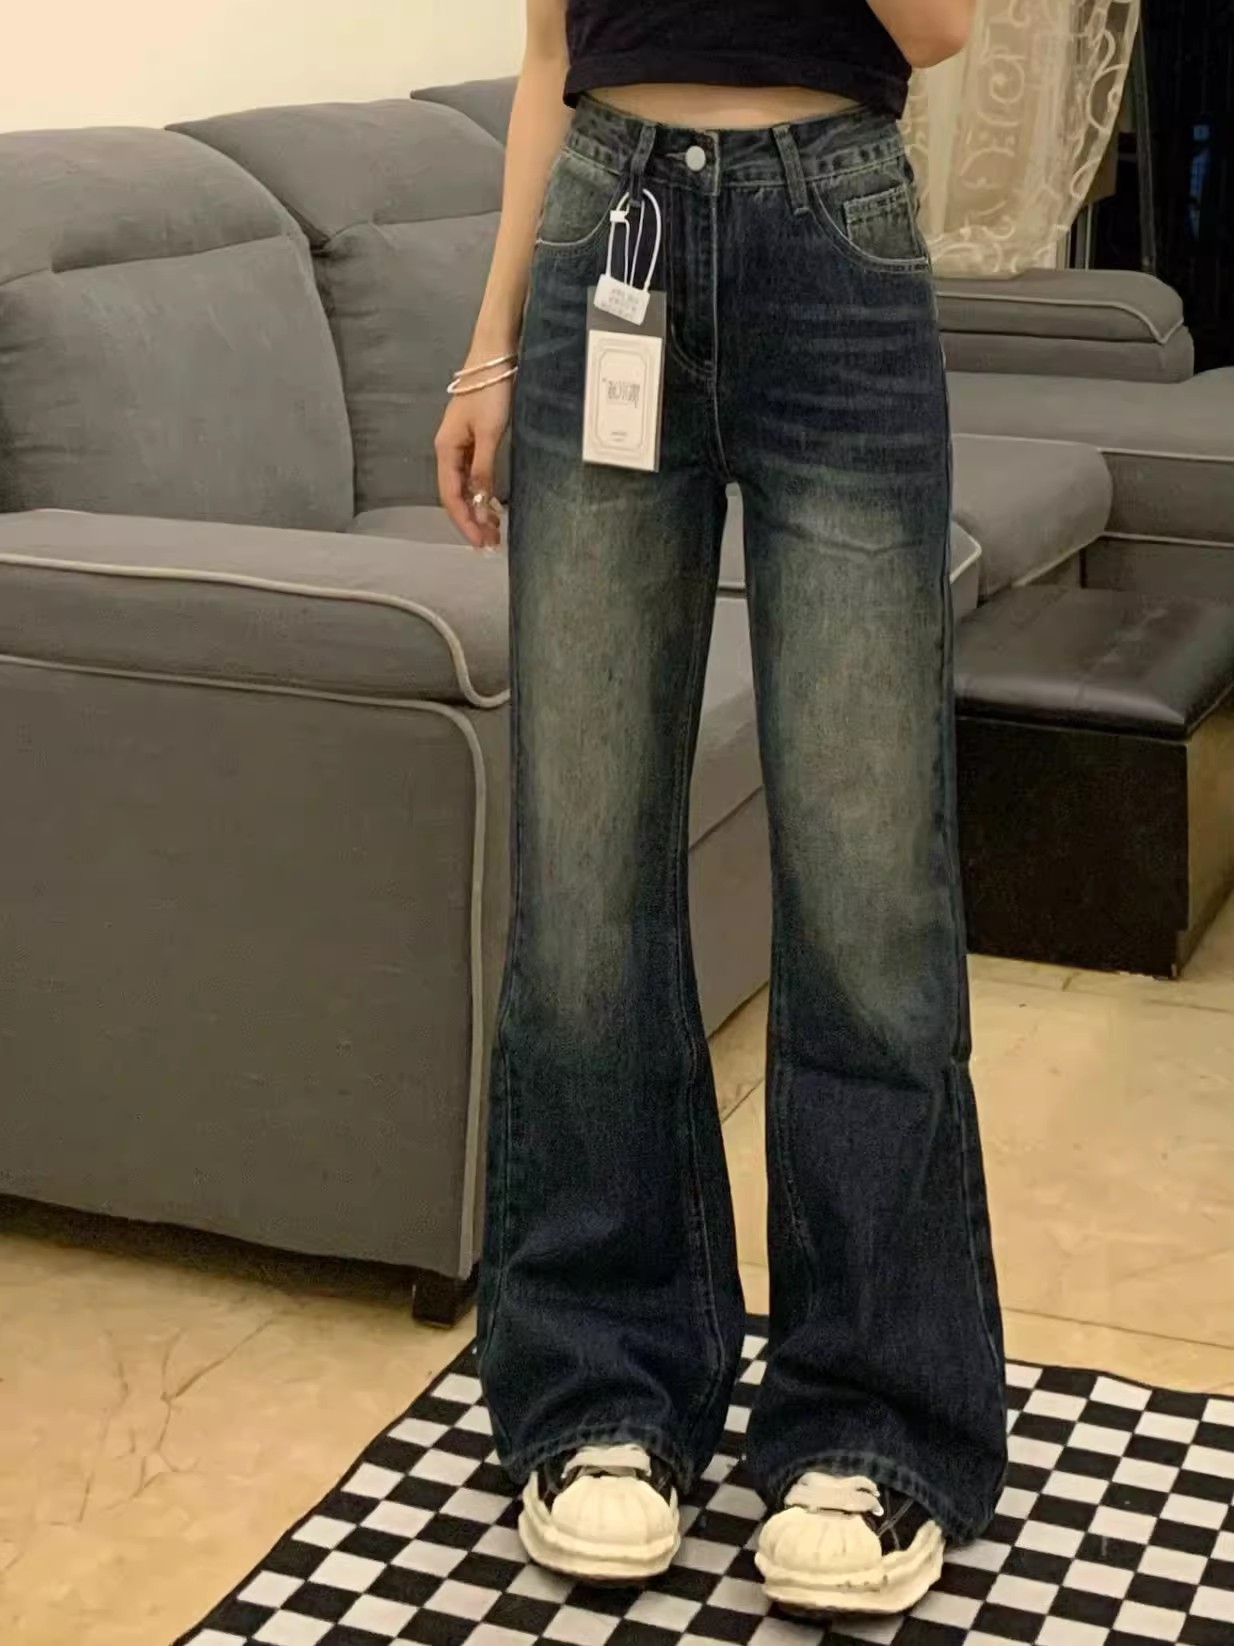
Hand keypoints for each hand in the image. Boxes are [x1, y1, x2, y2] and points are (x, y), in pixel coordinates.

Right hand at [434, 374, 514, 550]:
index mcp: (446, 450)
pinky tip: (493, 504)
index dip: (465, 522)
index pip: (450, 497)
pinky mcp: (474, 441)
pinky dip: (483, 493)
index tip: (481, 542)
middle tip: (492, 543)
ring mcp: (461, 446)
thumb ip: (483, 471)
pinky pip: (474, 476)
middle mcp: (449, 451)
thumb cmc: (490, 392)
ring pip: (465, 487)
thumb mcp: (489, 435)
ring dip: (478, 509)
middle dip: (472, 520)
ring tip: (495, 529)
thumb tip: (481, 507)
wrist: (495, 358)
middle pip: (456, 495)